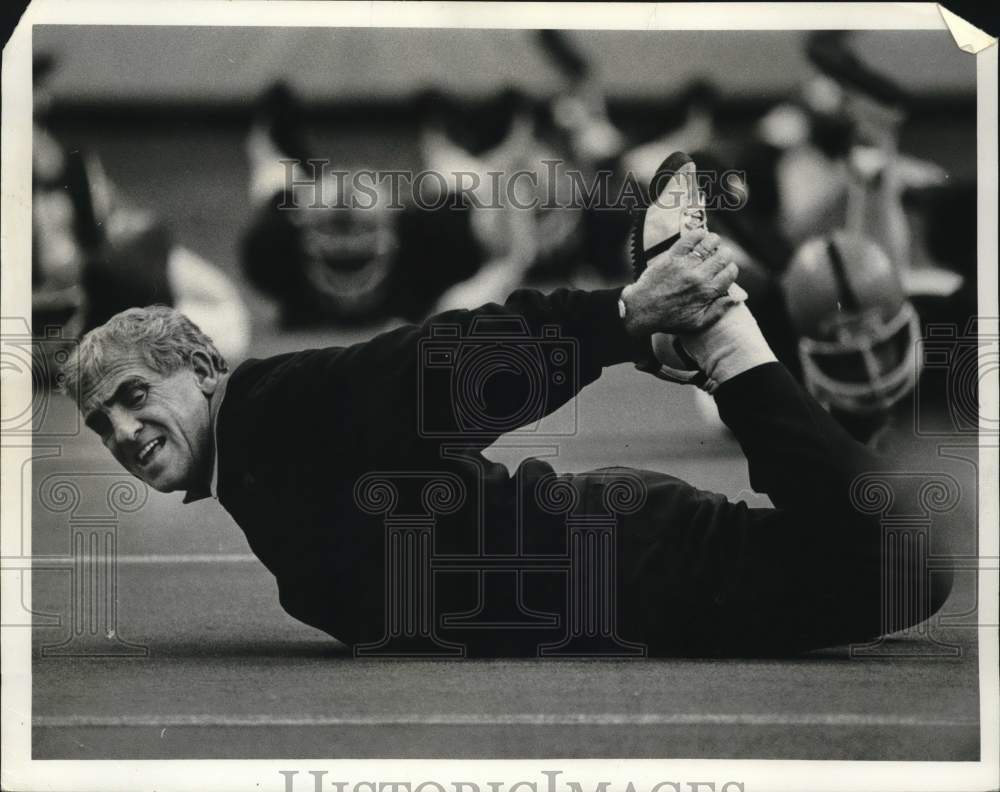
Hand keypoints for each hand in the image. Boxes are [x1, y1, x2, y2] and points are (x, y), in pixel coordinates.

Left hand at [620, 228, 739, 335]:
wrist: (642, 310)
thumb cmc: (669, 319)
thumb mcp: (697, 323)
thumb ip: (718, 311)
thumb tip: (736, 298)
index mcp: (707, 292)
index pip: (731, 273)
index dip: (730, 270)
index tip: (725, 271)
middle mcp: (698, 277)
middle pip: (723, 256)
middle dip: (725, 255)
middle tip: (719, 257)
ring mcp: (685, 265)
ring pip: (709, 244)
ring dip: (714, 241)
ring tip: (712, 244)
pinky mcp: (672, 257)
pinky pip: (689, 239)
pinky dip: (698, 234)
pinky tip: (700, 236)